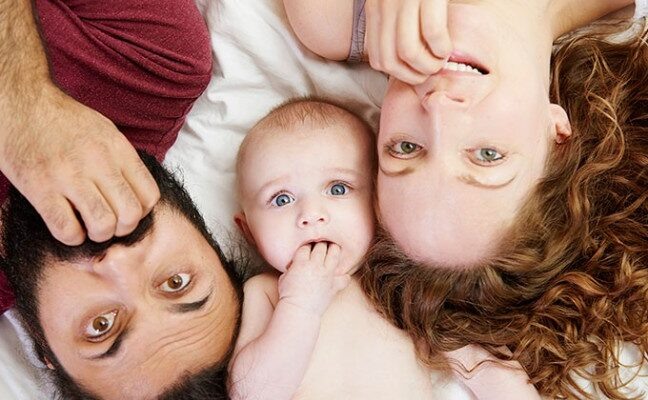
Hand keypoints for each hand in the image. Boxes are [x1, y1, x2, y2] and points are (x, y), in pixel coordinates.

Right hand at [0, 87, 159, 244]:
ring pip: (103, 225)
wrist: (20, 103)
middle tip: (109, 224)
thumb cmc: (64, 121)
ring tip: (88, 226)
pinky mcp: (40, 188)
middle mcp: (98, 162)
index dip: (142, 212)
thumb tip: (138, 192)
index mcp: (117, 149)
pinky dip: (72, 237)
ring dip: (98, 235)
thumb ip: (123, 161)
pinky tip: (68, 227)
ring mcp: (68, 176)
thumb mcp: (105, 131)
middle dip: (123, 228)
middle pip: (130, 214)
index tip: (127, 212)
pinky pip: (67, 229)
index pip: (149, 195)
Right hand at [278, 242, 350, 316]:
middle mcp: (315, 265)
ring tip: (333, 251)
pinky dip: (344, 277)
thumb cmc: (288, 295)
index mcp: (301, 263)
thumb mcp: (284, 278)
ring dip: (334, 250)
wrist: (298, 310)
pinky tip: (341, 277)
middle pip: (321, 246)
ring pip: (335, 253)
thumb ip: (291, 268)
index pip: (306, 246)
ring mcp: (327, 274)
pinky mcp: (334, 285)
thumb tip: (295, 264)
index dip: (307, 247)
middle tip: (321, 247)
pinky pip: (345, 277)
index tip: (308, 249)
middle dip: (321, 245)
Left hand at [364, 0, 451, 84]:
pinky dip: (441, 48)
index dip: (398, 74)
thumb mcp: (394, 4)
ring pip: (408, 52)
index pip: (377, 60)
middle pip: (389, 61)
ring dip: (428, 66)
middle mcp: (385, 7)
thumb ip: (394, 26)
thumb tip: (406, 59)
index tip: (415, 71)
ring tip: (440, 61)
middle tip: (429, 70)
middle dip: (413, 76)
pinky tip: (446, 47)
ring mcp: (404, 1)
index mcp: (374, 10)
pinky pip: (433, 33)